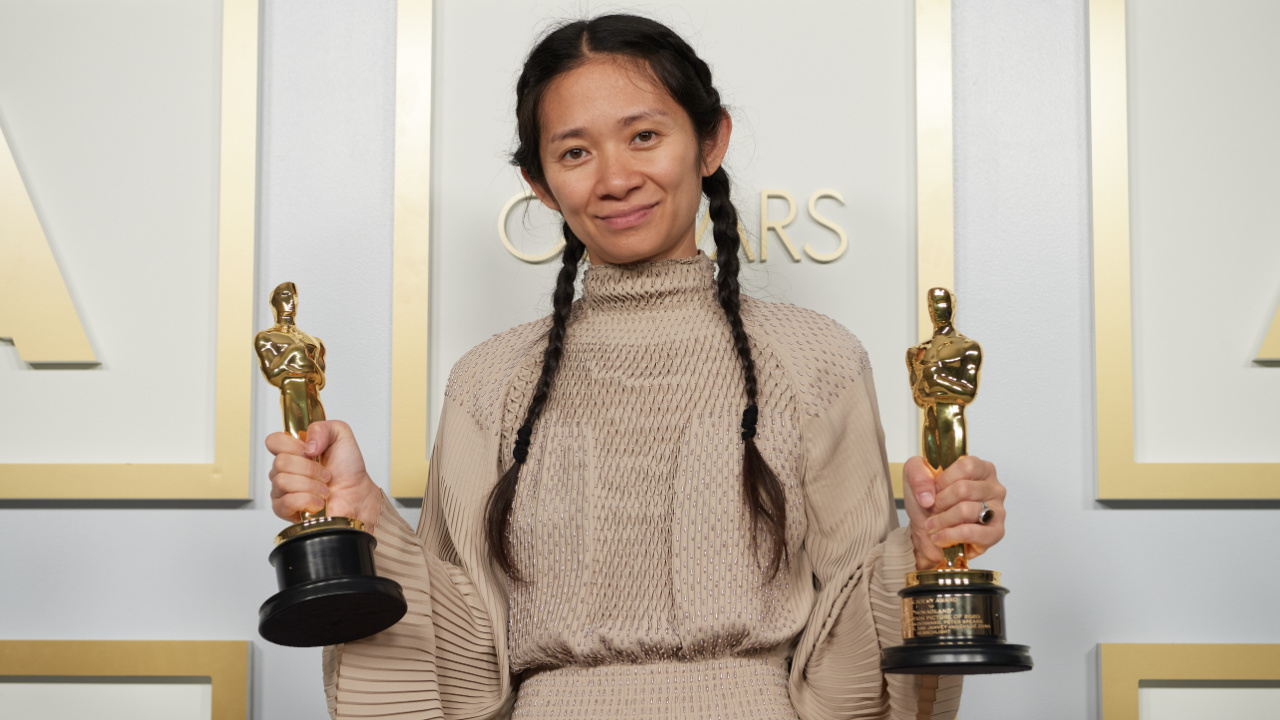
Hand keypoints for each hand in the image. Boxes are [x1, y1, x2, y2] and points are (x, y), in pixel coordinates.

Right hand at [266, 420, 382, 531]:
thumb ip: (321, 428)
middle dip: (310, 468)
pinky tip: (318, 502)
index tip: (312, 452)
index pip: (273, 441)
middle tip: (325, 474)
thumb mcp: (340, 435)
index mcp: (292, 450)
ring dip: (311, 485)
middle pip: (280, 462)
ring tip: (324, 489)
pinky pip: (286, 502)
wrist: (357, 495)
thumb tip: (307, 446)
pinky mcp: (284, 510)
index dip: (292, 445)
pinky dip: (307, 500)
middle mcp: (283, 470)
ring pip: (282, 481)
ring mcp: (281, 490)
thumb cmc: (347, 469)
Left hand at [902, 455, 1006, 570]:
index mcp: (980, 468)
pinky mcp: (995, 532)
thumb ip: (917, 474)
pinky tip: (939, 537)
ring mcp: (998, 510)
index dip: (943, 480)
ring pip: (966, 510)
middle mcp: (993, 487)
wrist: (926, 531)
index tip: (933, 490)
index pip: (967, 466)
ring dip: (941, 520)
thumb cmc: (928, 502)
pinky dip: (949, 535)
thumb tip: (927, 496)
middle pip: (964, 489)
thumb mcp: (914, 477)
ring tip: (932, 525)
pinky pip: (971, 532)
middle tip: (931, 509)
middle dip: (940, 502)